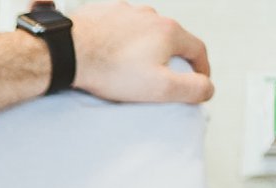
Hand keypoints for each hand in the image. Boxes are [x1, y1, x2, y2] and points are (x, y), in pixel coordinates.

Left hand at [71, 2, 212, 103]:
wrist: (67, 52)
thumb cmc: (110, 70)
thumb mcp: (158, 87)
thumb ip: (190, 88)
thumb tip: (208, 88)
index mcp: (168, 31)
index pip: (197, 48)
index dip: (201, 67)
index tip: (198, 80)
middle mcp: (149, 15)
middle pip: (169, 37)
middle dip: (171, 56)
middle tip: (162, 75)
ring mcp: (124, 11)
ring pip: (142, 29)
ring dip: (143, 45)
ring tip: (131, 65)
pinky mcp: (101, 12)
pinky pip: (116, 26)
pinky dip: (118, 38)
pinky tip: (108, 52)